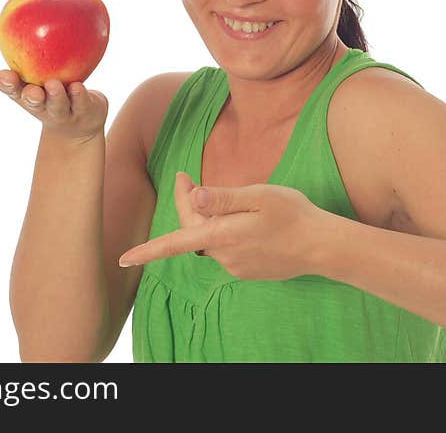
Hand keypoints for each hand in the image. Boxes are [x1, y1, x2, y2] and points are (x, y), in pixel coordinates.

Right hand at [0, 16, 107, 143]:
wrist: (81, 117)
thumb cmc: (52, 82)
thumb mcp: (35, 65)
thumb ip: (18, 42)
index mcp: (26, 92)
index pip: (11, 89)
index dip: (6, 84)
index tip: (5, 75)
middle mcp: (43, 104)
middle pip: (33, 102)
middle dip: (30, 96)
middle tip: (31, 90)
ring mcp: (63, 110)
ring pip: (57, 105)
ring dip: (55, 96)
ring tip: (54, 85)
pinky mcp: (83, 111)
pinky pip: (80, 103)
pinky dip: (78, 95)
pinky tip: (77, 86)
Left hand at [118, 171, 333, 280]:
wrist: (321, 246)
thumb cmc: (293, 215)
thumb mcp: (260, 196)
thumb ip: (225, 198)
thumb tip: (194, 195)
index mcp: (222, 235)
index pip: (175, 243)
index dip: (147, 251)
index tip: (124, 259)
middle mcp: (223, 256)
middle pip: (192, 230)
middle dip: (186, 204)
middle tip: (185, 175)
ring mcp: (234, 266)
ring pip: (208, 239)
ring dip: (206, 218)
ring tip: (220, 195)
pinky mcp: (246, 270)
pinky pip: (224, 249)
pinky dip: (223, 232)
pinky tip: (242, 219)